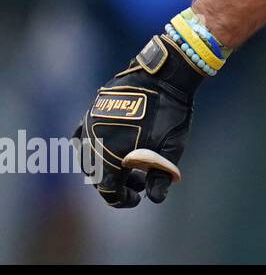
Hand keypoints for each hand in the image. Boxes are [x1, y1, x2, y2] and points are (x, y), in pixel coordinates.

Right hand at [73, 34, 205, 206]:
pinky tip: (113, 146)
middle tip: (140, 181)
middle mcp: (94, 142)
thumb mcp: (171, 148)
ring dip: (108, 165)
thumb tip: (155, 198)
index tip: (137, 198)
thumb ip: (160, 176)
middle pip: (98, 174)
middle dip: (118, 182)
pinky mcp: (92, 110)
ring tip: (131, 164)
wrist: (163, 75)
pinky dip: (95, 146)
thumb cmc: (171, 113)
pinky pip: (84, 136)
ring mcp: (90, 125)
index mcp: (112, 156)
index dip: (122, 199)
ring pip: (90, 156)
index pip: (108, 189)